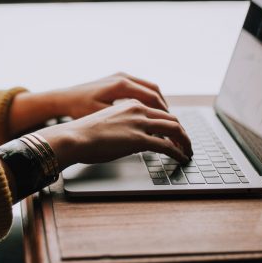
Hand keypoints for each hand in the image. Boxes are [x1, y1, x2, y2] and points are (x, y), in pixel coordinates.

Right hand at [36, 99, 191, 169]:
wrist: (73, 137)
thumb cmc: (83, 133)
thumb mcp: (107, 123)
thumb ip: (122, 126)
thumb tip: (128, 139)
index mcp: (130, 104)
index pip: (159, 111)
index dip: (170, 123)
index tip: (174, 133)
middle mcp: (138, 110)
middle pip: (171, 118)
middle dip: (182, 132)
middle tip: (186, 143)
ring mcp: (139, 124)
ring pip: (174, 129)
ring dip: (184, 141)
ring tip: (187, 152)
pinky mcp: (139, 139)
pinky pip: (167, 146)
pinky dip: (178, 152)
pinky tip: (181, 158)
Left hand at [55, 72, 168, 118]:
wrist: (63, 98)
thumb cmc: (79, 109)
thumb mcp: (102, 117)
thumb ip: (124, 121)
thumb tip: (146, 131)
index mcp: (121, 85)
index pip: (152, 98)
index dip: (164, 113)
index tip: (170, 126)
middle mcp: (123, 77)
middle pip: (154, 91)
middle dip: (164, 108)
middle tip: (172, 124)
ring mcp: (120, 76)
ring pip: (149, 88)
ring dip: (158, 103)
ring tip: (163, 119)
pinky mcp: (117, 79)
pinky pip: (140, 87)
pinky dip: (148, 98)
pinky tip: (149, 111)